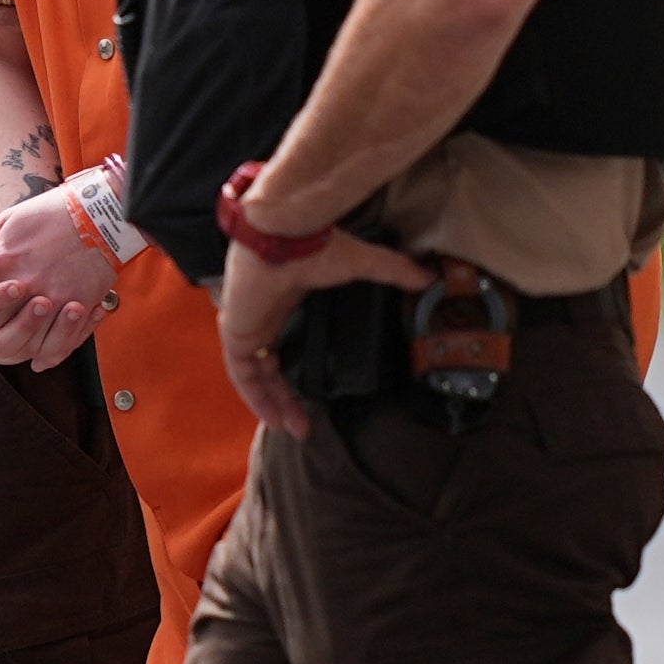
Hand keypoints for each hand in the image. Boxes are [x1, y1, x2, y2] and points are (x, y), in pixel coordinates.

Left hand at [0, 185, 118, 371]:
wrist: (100, 213)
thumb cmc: (52, 214)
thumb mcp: (7, 219)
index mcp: (0, 260)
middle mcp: (22, 285)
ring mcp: (50, 301)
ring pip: (14, 346)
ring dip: (3, 347)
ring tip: (0, 341)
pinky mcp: (75, 310)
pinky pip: (53, 349)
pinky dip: (41, 358)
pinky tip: (34, 356)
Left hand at [217, 234, 433, 439]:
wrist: (284, 234)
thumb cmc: (314, 244)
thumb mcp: (361, 264)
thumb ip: (392, 271)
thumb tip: (428, 278)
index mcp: (282, 302)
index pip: (281, 347)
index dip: (292, 375)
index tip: (311, 399)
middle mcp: (261, 317)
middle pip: (267, 369)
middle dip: (284, 399)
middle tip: (305, 426)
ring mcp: (246, 325)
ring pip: (254, 377)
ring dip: (271, 404)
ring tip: (296, 429)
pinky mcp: (236, 331)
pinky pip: (241, 374)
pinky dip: (255, 397)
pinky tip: (274, 417)